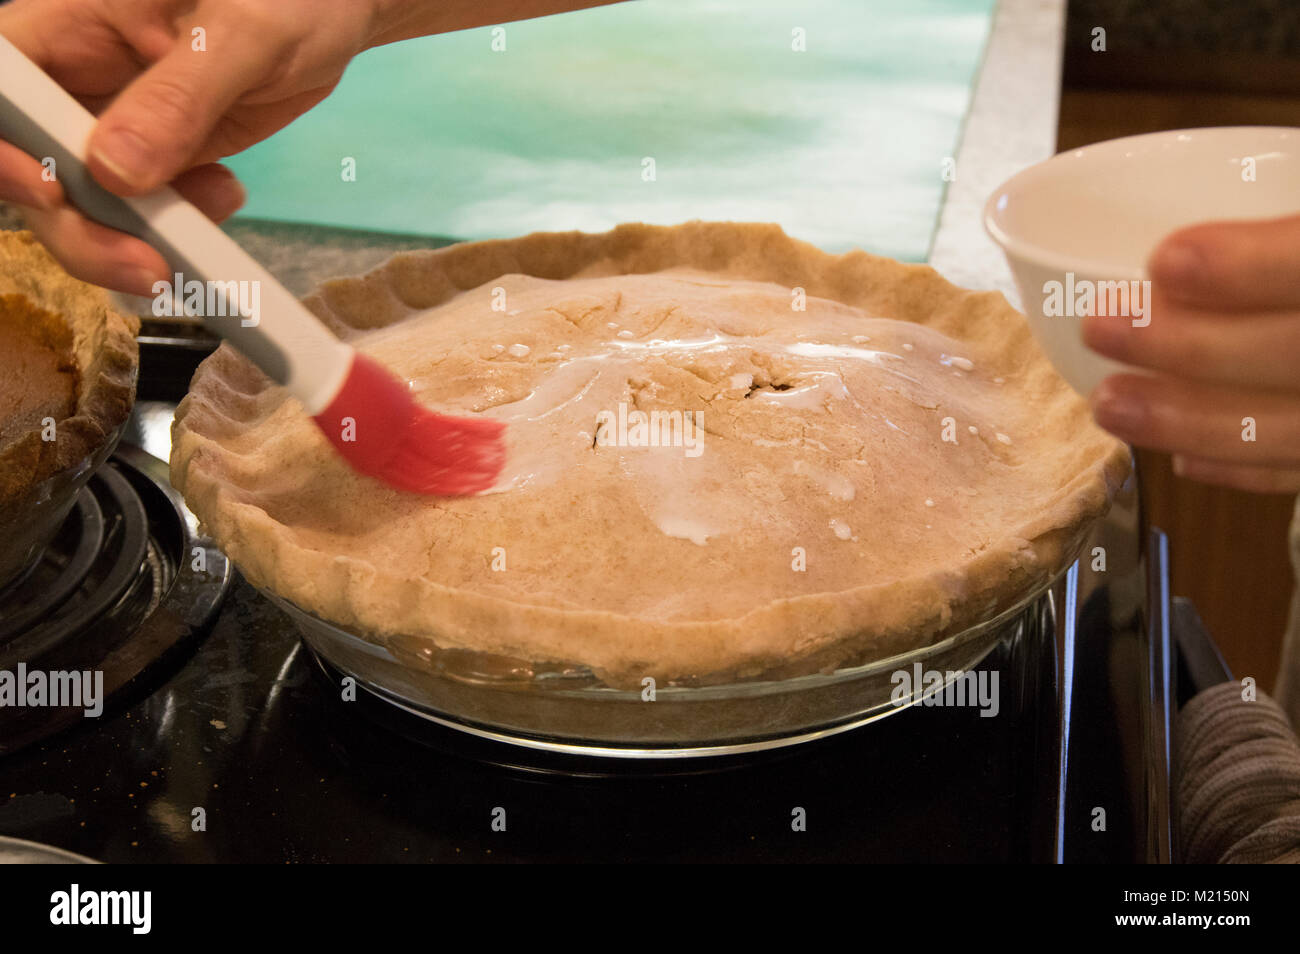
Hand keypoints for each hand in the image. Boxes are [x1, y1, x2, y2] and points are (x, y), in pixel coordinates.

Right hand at [0, 0, 390, 293]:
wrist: (336, 9)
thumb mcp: (240, 31)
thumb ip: (177, 96)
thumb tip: (114, 170)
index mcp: (67, 29)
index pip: (0, 98)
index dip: (4, 152)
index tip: (51, 188)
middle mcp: (78, 83)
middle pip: (34, 171)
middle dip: (80, 230)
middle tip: (150, 265)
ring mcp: (120, 127)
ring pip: (87, 206)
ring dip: (133, 242)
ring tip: (203, 234)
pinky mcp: (166, 157)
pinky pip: (147, 211)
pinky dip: (178, 229)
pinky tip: (224, 198)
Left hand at [1083, 214, 1299, 493]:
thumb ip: (1272, 231)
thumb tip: (1174, 235)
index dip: (1249, 269)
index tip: (1166, 261)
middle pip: (1294, 355)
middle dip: (1192, 349)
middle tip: (1100, 328)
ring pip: (1294, 430)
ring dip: (1194, 423)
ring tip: (1110, 405)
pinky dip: (1243, 467)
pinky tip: (1183, 460)